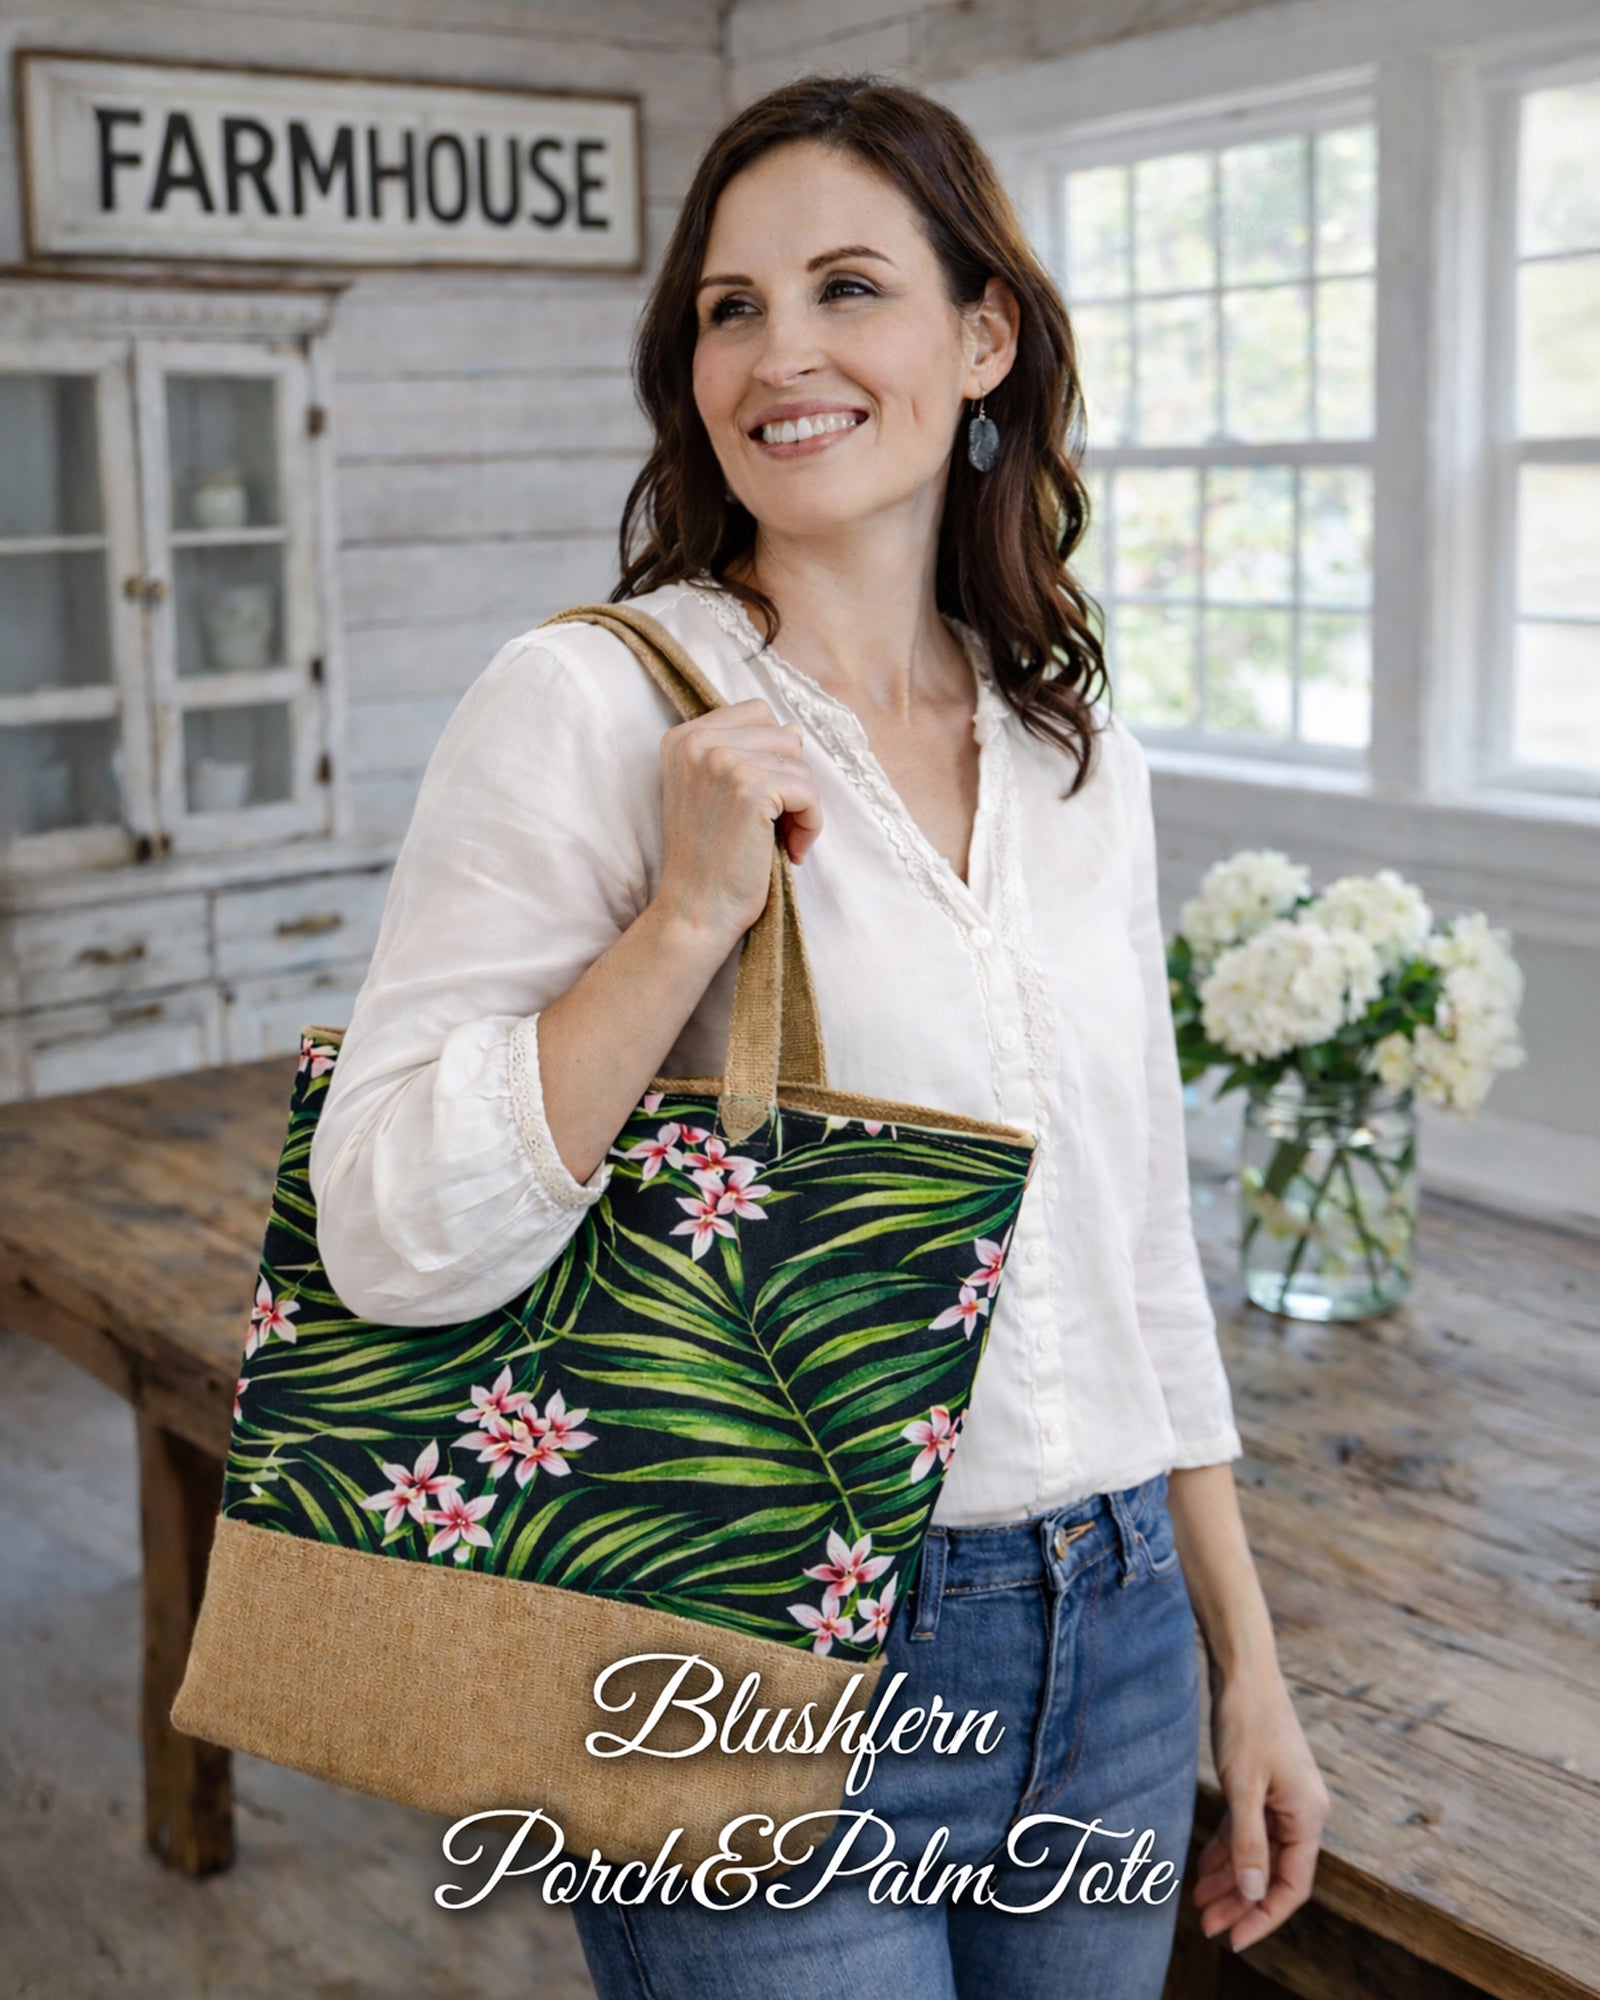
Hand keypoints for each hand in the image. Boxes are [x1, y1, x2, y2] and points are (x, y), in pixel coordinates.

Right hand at [653, 700, 822, 946]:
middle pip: (783, 734)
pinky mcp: (749, 787)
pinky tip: (791, 851)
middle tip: (775, 824)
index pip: (757, 712)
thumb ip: (744, 754)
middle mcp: (697, 741)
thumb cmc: (710, 859)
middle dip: (790, 780)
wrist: (696, 909)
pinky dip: (811, 824)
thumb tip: (794, 729)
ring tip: (781, 839)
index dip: (773, 756)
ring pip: (799, 762)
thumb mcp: (714, 792)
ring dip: (801, 805)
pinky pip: (808, 790)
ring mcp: (721, 761)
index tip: (763, 801)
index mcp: (683, 737)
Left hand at [1194, 1659, 1329, 1952]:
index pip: (1291, 1885)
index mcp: (1307, 1817)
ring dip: (1231, 1880)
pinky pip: (1249, 1829)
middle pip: (1273, 1873)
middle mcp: (1302, 1812)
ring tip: (1200, 1905)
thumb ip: (1248, 1843)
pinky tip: (1205, 1868)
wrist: (1244, 1670)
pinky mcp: (1266, 1786)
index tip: (1234, 1938)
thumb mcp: (1242, 1787)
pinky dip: (1228, 1849)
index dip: (1263, 1916)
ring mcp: (1284, 1798)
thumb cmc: (1246, 1722)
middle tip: (1208, 1926)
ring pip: (1258, 1853)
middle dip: (1241, 1903)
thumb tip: (1252, 1894)